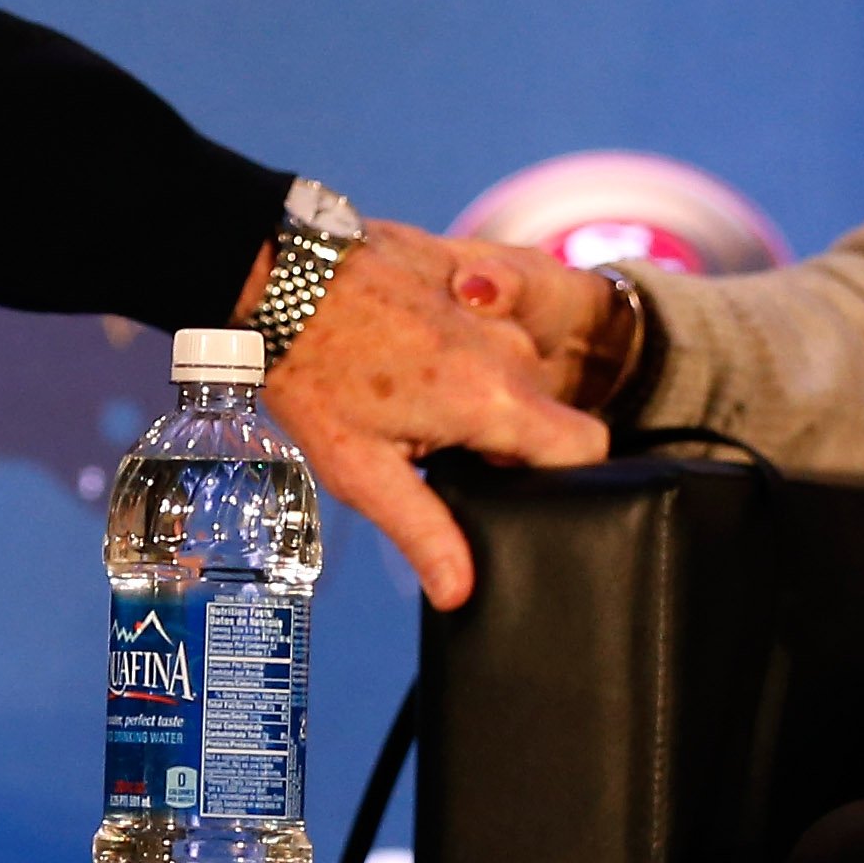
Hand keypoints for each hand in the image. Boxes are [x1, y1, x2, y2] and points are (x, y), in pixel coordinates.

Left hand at [253, 221, 614, 611]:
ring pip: (516, 365)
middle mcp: (508, 348)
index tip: (514, 484)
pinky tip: (409, 350)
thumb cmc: (313, 374)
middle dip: (507, 435)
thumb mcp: (361, 469)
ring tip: (413, 397)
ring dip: (482, 386)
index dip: (563, 475)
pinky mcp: (467, 270)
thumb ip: (423, 531)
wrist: (277, 278)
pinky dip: (465, 341)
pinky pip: (490, 320)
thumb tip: (460, 592)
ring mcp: (491, 303)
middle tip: (440, 446)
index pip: (586, 447)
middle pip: (547, 409)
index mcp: (494, 399)